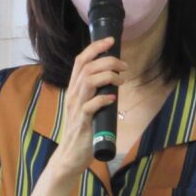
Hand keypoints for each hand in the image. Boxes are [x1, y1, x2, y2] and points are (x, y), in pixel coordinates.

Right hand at [50, 37, 126, 176]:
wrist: (71, 154)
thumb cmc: (83, 129)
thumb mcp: (87, 105)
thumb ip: (96, 92)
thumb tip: (114, 80)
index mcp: (74, 88)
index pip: (81, 60)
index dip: (95, 48)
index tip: (111, 41)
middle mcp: (73, 94)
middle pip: (87, 67)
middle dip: (108, 60)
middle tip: (124, 66)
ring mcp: (76, 107)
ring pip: (89, 81)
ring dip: (108, 76)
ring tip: (121, 80)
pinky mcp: (82, 121)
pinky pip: (91, 105)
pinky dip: (103, 99)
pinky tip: (113, 98)